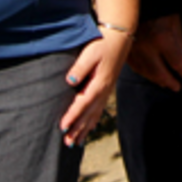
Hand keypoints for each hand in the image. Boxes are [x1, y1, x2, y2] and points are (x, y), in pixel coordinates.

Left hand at [60, 27, 131, 147]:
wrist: (119, 38)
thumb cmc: (103, 44)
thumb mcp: (90, 52)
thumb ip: (80, 67)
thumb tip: (70, 80)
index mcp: (99, 83)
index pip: (83, 103)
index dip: (72, 116)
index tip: (62, 127)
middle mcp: (103, 91)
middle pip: (89, 114)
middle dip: (78, 129)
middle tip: (67, 143)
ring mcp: (106, 91)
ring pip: (94, 115)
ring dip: (85, 129)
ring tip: (75, 143)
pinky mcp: (106, 89)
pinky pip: (99, 110)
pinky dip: (94, 122)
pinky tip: (90, 129)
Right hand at [126, 14, 181, 91]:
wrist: (132, 0)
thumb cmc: (157, 7)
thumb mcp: (173, 18)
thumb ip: (180, 38)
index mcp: (162, 38)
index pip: (177, 62)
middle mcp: (147, 48)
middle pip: (160, 72)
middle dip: (171, 82)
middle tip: (178, 87)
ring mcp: (134, 50)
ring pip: (146, 72)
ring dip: (157, 80)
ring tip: (165, 83)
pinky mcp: (125, 50)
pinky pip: (135, 67)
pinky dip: (144, 73)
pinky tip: (150, 75)